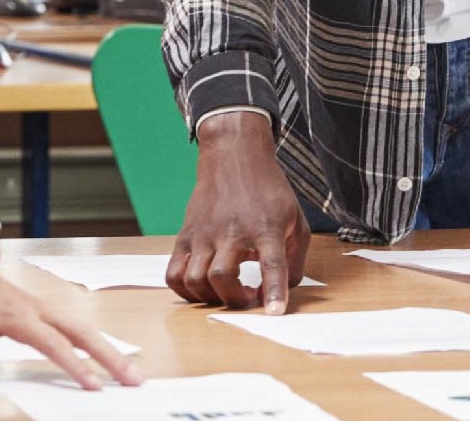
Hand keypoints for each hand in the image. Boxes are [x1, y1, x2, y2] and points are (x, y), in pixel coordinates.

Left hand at [0, 263, 142, 390]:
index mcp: (18, 316)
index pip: (53, 344)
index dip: (75, 365)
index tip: (95, 385)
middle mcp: (37, 309)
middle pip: (82, 332)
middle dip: (110, 356)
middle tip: (134, 379)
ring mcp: (42, 308)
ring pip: (83, 328)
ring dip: (108, 350)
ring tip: (130, 373)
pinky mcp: (42, 311)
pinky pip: (75, 326)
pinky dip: (95, 341)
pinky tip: (105, 355)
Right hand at [166, 113, 307, 312]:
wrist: (235, 157)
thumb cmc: (268, 193)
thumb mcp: (296, 221)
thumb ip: (294, 261)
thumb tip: (281, 294)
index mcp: (267, 228)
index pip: (272, 264)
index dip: (274, 291)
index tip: (274, 313)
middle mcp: (233, 231)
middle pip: (222, 276)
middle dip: (234, 300)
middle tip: (247, 297)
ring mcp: (205, 234)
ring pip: (195, 278)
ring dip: (210, 297)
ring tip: (226, 292)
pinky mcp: (186, 236)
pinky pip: (173, 273)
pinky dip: (184, 291)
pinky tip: (201, 288)